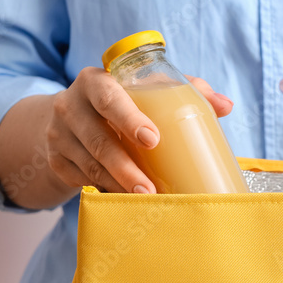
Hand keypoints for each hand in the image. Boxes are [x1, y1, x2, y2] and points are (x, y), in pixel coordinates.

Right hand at [43, 68, 232, 193]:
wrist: (67, 119)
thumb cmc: (120, 101)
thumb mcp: (144, 89)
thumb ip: (186, 91)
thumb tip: (226, 106)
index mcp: (94, 81)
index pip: (108, 97)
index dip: (128, 118)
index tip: (152, 139)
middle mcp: (70, 106)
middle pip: (97, 139)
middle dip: (125, 166)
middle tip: (150, 187)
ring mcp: (59, 136)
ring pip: (89, 165)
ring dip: (117, 184)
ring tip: (144, 199)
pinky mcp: (57, 161)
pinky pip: (82, 180)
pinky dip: (105, 191)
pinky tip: (124, 201)